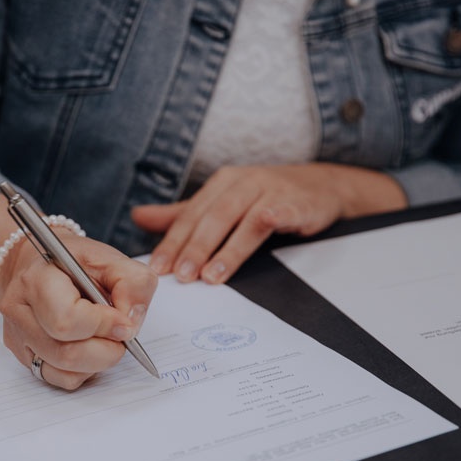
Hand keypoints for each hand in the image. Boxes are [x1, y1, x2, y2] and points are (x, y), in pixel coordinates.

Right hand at [0, 233, 157, 389]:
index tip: (124, 321)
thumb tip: (130, 321)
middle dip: (106, 350)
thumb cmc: (72, 261)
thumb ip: (132, 283)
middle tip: (119, 334)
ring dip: (98, 362)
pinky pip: (60, 380)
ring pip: (65, 373)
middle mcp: (19, 312)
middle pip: (66, 354)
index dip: (104, 326)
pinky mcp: (24, 357)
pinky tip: (89, 348)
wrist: (37, 265)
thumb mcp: (109, 258)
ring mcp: (19, 338)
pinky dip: (84, 371)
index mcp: (36, 280)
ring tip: (104, 338)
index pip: (67, 320)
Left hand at [131, 162, 405, 283]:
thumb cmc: (266, 197)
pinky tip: (263, 231)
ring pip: (242, 219)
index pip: (190, 215)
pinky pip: (279, 212)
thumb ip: (182, 214)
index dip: (172, 242)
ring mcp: (270, 190)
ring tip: (210, 276)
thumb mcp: (222, 202)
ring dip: (226, 249)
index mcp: (221, 183)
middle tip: (179, 277)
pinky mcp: (296, 201)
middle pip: (212, 217)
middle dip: (193, 248)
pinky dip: (271, 218)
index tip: (157, 268)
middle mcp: (242, 183)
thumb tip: (138, 217)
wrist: (322, 187)